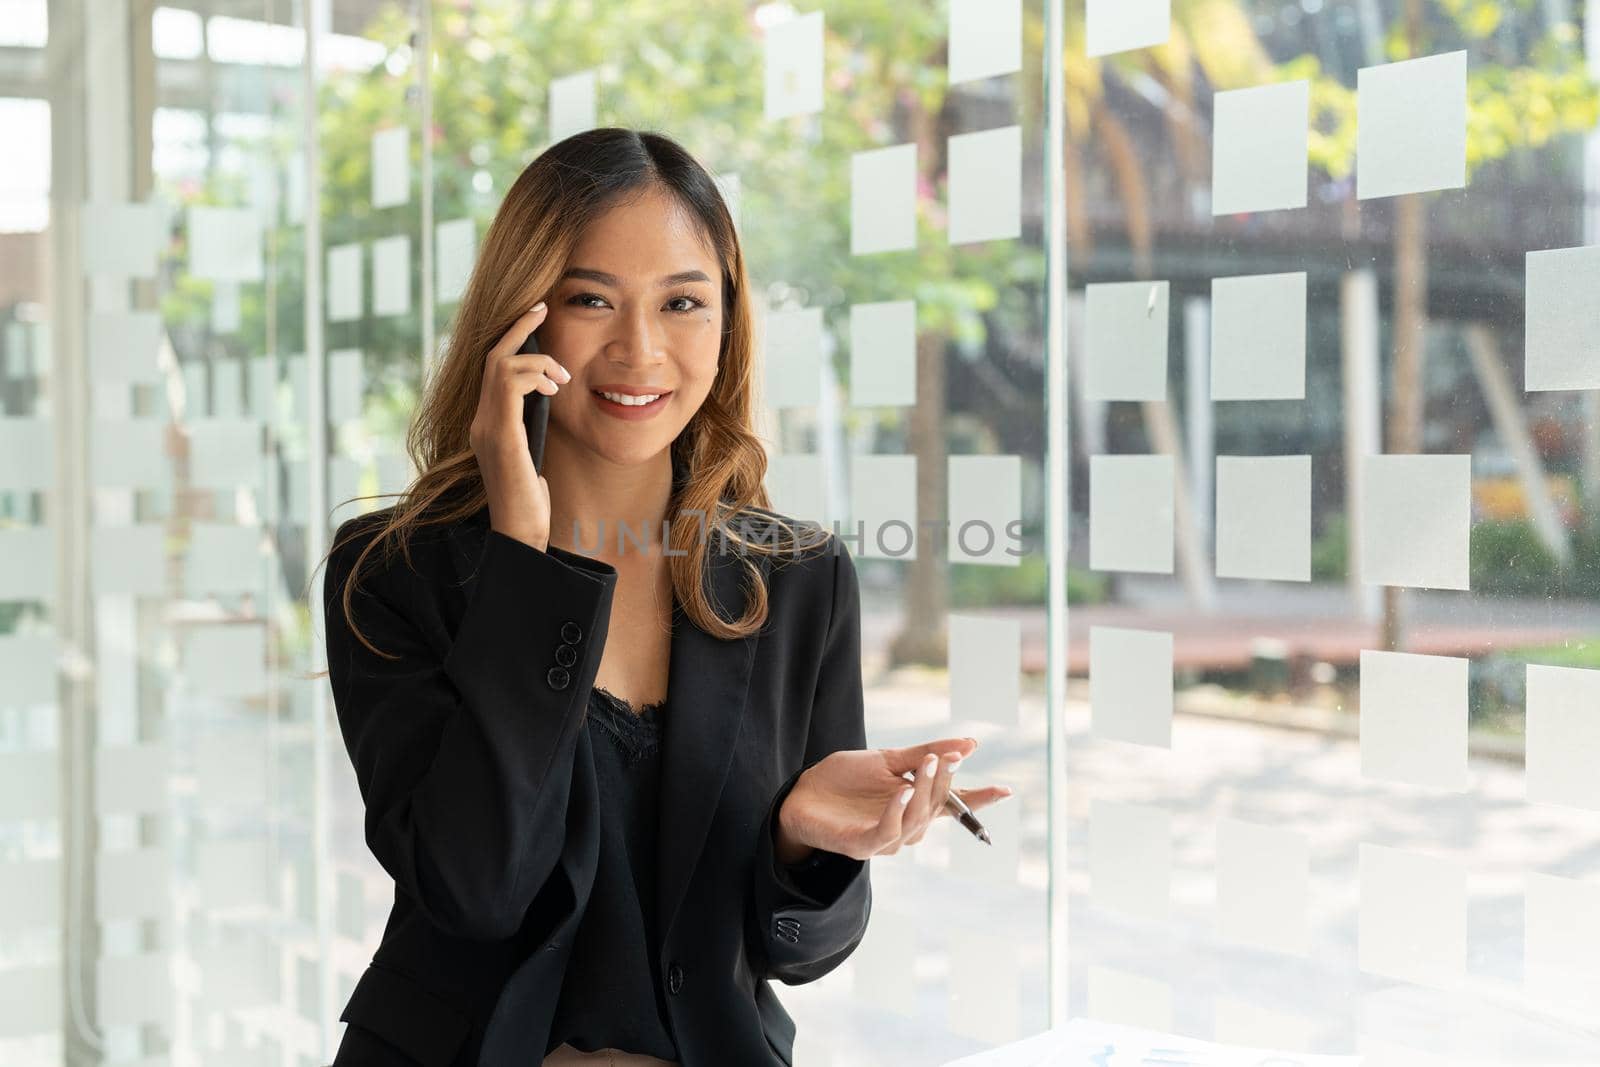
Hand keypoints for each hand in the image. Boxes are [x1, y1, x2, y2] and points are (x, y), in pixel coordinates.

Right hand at [470, 301, 568, 551]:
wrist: (521, 532)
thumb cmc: (532, 499)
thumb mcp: (535, 451)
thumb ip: (534, 423)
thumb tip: (551, 394)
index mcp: (488, 422)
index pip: (494, 367)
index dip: (514, 337)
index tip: (537, 315)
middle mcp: (481, 420)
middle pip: (493, 357)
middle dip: (519, 329)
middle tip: (544, 310)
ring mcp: (486, 427)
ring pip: (501, 366)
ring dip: (538, 361)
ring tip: (563, 378)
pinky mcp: (499, 436)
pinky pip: (509, 386)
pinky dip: (534, 376)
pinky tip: (555, 388)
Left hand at [776, 736, 1014, 861]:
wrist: (801, 791)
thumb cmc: (844, 778)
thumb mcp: (889, 758)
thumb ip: (926, 754)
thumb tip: (969, 745)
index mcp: (914, 804)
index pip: (954, 806)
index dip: (980, 800)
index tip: (1007, 790)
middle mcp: (905, 826)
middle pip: (938, 808)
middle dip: (946, 782)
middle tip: (949, 756)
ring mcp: (885, 838)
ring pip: (918, 821)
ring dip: (926, 792)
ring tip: (929, 765)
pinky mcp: (862, 845)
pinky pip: (888, 832)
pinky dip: (898, 811)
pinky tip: (903, 791)